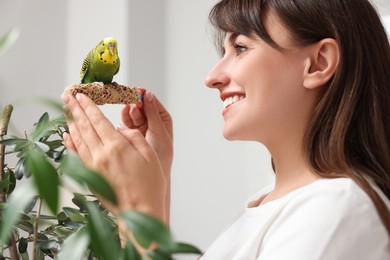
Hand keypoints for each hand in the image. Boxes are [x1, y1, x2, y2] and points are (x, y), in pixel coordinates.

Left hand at [62, 93, 167, 222]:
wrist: (139, 210)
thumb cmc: (150, 184)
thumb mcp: (149, 154)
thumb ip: (133, 137)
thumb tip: (118, 129)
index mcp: (117, 146)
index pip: (97, 120)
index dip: (88, 106)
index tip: (80, 95)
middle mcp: (101, 154)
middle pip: (84, 127)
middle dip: (75, 109)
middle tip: (66, 96)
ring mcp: (92, 166)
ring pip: (77, 139)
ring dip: (70, 122)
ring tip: (66, 110)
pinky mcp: (90, 176)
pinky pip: (76, 155)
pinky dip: (69, 144)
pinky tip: (66, 136)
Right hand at [121, 91, 172, 179]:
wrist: (154, 172)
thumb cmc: (161, 153)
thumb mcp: (159, 131)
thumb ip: (153, 113)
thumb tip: (148, 94)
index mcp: (162, 118)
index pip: (153, 103)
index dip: (146, 96)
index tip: (139, 90)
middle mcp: (151, 121)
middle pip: (141, 106)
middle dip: (136, 103)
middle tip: (131, 100)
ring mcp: (140, 127)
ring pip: (133, 114)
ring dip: (130, 111)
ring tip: (127, 109)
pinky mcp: (130, 133)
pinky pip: (126, 122)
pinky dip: (124, 118)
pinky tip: (122, 115)